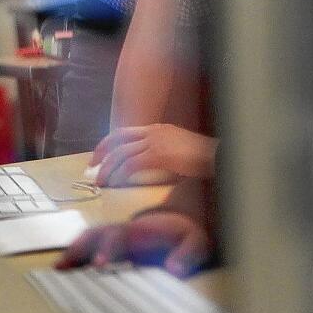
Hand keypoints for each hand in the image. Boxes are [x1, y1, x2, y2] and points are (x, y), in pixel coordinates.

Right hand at [55, 210, 213, 276]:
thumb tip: (174, 269)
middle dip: (78, 249)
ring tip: (57, 268)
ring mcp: (113, 234)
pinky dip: (74, 253)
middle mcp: (121, 229)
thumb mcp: (196, 244)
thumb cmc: (186, 235)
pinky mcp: (110, 242)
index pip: (118, 236)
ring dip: (71, 251)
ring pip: (87, 238)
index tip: (98, 265)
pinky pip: (88, 244)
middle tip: (64, 267)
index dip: (108, 249)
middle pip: (94, 234)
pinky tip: (63, 267)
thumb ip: (187, 255)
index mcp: (140, 230)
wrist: (180, 223)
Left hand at [90, 124, 217, 185]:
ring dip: (108, 169)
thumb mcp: (176, 149)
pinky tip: (118, 182)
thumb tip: (142, 164)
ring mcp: (156, 142)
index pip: (122, 133)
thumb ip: (159, 152)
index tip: (97, 158)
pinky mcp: (160, 155)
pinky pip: (133, 164)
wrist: (219, 156)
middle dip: (101, 155)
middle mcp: (153, 132)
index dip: (106, 145)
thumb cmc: (202, 157)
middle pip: (116, 140)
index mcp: (156, 129)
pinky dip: (122, 174)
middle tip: (93, 171)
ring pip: (122, 154)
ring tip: (102, 182)